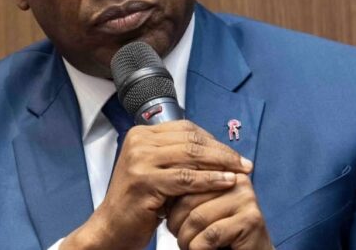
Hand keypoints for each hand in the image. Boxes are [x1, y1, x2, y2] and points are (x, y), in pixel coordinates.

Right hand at [61, 120, 252, 249]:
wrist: (112, 226)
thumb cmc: (139, 200)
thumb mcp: (156, 169)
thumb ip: (178, 155)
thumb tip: (216, 149)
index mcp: (141, 134)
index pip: (186, 128)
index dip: (213, 139)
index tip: (233, 153)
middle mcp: (138, 142)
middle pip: (191, 140)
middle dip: (222, 151)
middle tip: (243, 163)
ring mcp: (139, 161)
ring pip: (191, 156)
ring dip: (221, 163)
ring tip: (240, 172)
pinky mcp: (144, 182)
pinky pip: (186, 179)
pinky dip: (210, 180)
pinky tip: (226, 182)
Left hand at [167, 174, 272, 249]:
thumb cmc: (219, 232)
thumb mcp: (199, 205)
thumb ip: (185, 189)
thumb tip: (160, 184)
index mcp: (223, 168)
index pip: (186, 177)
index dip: (171, 201)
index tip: (165, 213)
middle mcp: (237, 179)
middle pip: (189, 198)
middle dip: (176, 222)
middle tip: (176, 234)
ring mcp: (246, 198)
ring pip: (198, 218)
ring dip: (185, 238)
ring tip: (187, 245)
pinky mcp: (251, 220)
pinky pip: (211, 235)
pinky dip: (198, 248)